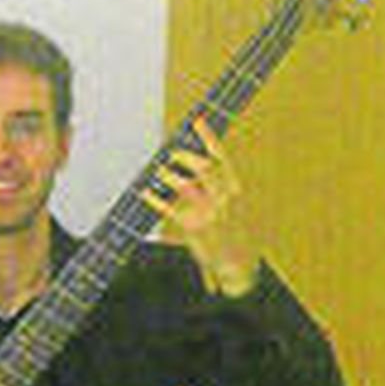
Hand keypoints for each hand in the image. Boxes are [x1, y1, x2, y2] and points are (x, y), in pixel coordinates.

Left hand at [142, 118, 259, 296]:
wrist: (238, 265)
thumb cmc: (232, 233)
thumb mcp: (231, 207)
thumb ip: (213, 189)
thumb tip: (190, 169)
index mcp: (234, 190)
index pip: (222, 158)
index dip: (209, 138)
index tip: (197, 120)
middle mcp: (223, 199)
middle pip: (204, 167)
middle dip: (185, 157)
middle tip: (173, 154)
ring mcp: (208, 213)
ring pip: (185, 185)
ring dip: (169, 175)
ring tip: (160, 172)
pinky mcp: (192, 228)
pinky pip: (168, 209)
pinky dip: (154, 199)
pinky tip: (145, 193)